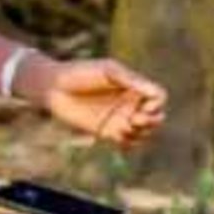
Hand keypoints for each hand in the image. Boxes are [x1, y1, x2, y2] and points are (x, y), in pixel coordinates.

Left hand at [44, 58, 166, 147]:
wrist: (54, 88)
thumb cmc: (81, 72)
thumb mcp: (109, 71)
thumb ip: (131, 80)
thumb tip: (156, 93)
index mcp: (134, 86)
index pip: (158, 97)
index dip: (158, 103)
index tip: (146, 105)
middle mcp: (130, 103)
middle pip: (156, 117)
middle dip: (152, 121)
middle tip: (135, 118)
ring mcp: (120, 118)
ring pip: (144, 132)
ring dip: (141, 133)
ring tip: (125, 126)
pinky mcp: (108, 132)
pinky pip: (128, 142)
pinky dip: (129, 143)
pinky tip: (120, 136)